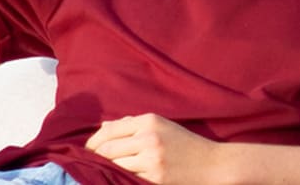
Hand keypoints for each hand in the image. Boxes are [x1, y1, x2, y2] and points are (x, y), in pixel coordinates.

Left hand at [87, 115, 216, 184]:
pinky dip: (116, 180)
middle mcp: (149, 136)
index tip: (86, 153)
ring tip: (100, 175)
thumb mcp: (162, 126)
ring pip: (112, 166)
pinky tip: (115, 181)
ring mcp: (152, 158)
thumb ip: (133, 125)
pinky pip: (125, 179)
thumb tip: (104, 126)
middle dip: (93, 159)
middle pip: (106, 149)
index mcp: (149, 120)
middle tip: (88, 167)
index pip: (108, 130)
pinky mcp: (154, 177)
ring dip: (103, 172)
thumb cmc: (185, 145)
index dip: (91, 143)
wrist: (213, 164)